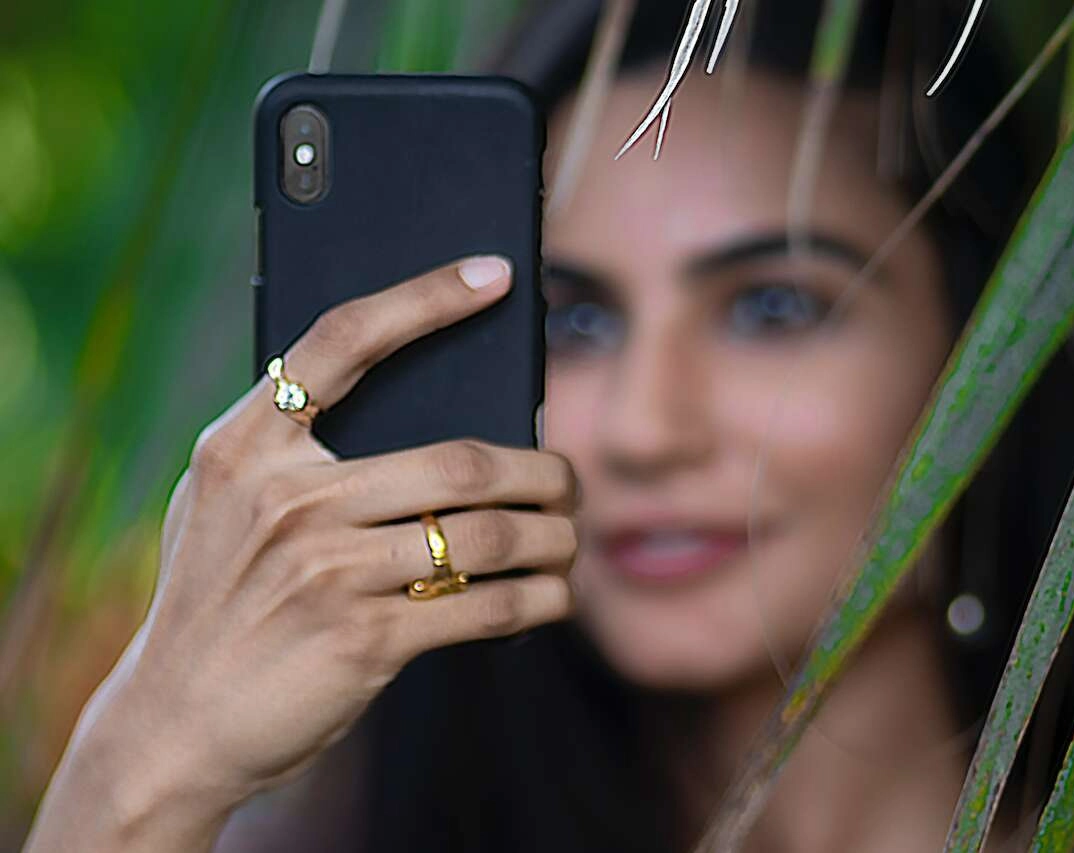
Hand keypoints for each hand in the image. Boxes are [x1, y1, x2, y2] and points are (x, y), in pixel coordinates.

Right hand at [24, 255, 577, 851]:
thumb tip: (421, 412)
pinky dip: (537, 599)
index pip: (343, 340)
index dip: (426, 298)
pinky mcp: (362, 640)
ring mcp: (324, 571)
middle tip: (568, 482)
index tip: (497, 274)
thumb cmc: (218, 600)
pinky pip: (483, 607)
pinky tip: (553, 595)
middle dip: (542, 472)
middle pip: (460, 460)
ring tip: (568, 540)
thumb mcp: (223, 505)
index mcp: (245, 446)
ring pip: (487, 536)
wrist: (173, 722)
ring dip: (552, 538)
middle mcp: (285, 498)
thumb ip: (289, 452)